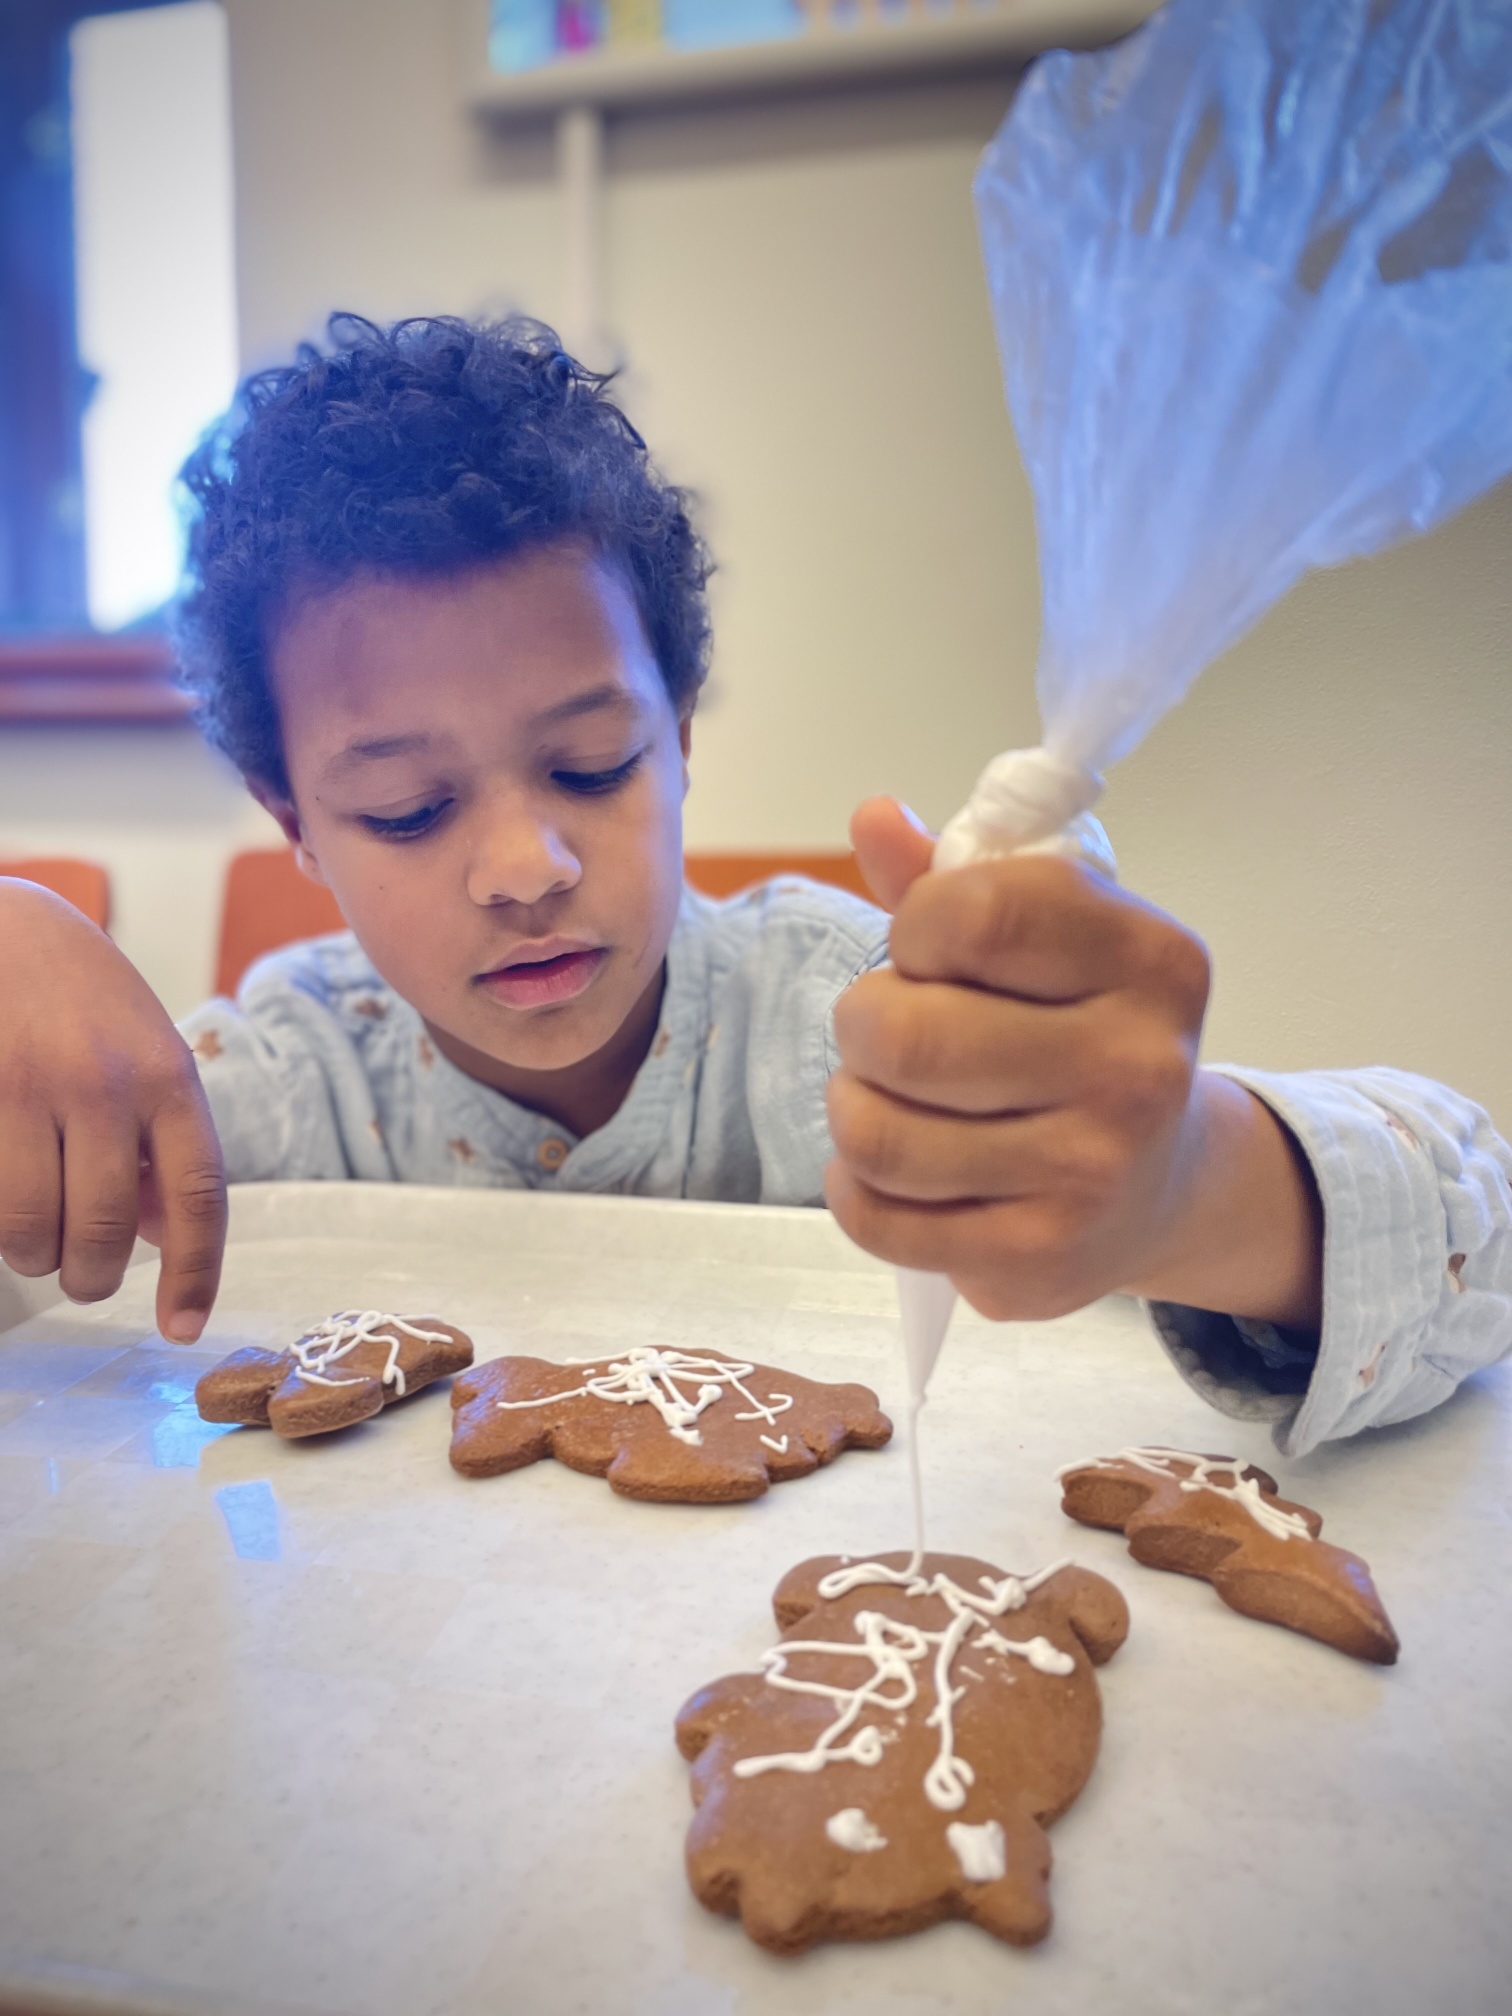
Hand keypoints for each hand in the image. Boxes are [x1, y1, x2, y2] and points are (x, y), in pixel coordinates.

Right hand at [0, 879, 226, 1339]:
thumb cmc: (79, 996)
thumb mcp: (146, 1051)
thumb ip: (162, 1139)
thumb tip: (168, 1233)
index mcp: (167, 1075)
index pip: (199, 1195)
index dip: (195, 1273)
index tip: (180, 1328)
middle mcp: (103, 1083)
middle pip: (107, 1231)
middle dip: (93, 1275)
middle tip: (83, 1272)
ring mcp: (26, 1088)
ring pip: (31, 1229)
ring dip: (33, 1256)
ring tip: (34, 1238)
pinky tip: (7, 1193)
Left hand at [825, 800, 1321, 1327]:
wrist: (1165, 1186)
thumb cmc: (1082, 1031)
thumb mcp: (1048, 939)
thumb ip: (953, 880)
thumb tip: (873, 817)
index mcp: (1151, 961)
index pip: (974, 914)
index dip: (914, 927)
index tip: (927, 947)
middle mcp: (1136, 1069)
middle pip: (905, 1037)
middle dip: (862, 1025)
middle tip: (883, 1032)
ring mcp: (1090, 1176)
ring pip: (877, 1135)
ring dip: (850, 1109)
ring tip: (883, 1099)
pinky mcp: (1038, 1262)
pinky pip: (878, 1218)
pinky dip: (856, 1189)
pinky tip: (892, 1171)